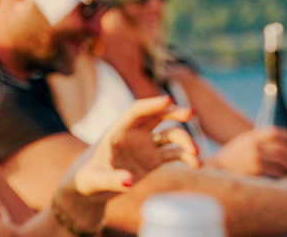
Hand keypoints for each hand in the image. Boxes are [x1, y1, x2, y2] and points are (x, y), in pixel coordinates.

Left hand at [71, 96, 197, 198]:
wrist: (93, 187)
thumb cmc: (89, 178)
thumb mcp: (96, 180)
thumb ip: (112, 179)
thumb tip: (128, 182)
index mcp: (117, 131)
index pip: (135, 111)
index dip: (151, 104)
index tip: (167, 100)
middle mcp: (134, 134)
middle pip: (157, 116)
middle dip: (174, 112)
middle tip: (191, 113)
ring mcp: (146, 145)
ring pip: (170, 135)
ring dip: (184, 140)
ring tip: (195, 153)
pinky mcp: (154, 160)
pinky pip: (174, 154)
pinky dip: (187, 158)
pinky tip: (198, 164)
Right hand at [208, 126, 286, 177]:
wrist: (215, 171)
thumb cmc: (230, 160)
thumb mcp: (241, 144)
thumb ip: (257, 142)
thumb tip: (280, 146)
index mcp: (250, 137)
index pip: (273, 133)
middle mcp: (254, 145)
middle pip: (281, 148)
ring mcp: (256, 158)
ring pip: (282, 161)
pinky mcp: (257, 171)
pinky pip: (278, 173)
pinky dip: (285, 175)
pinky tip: (286, 178)